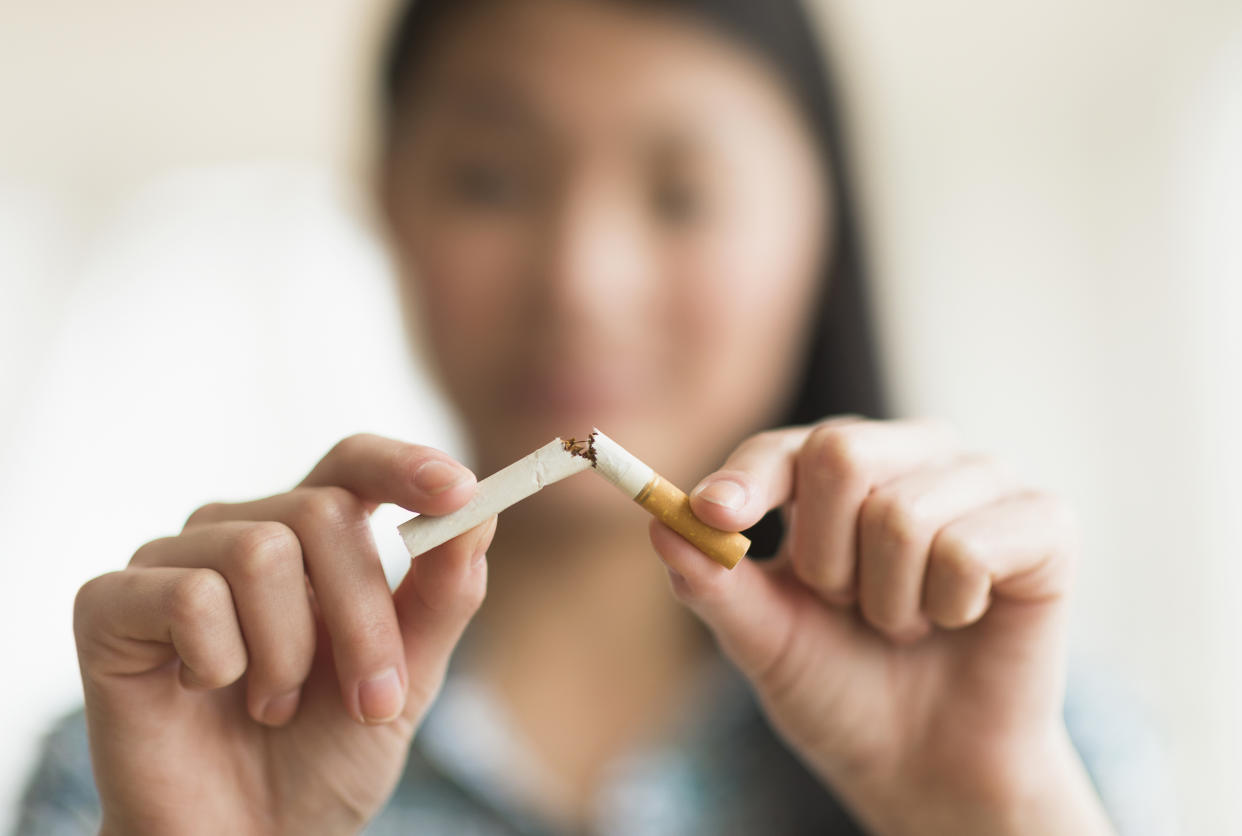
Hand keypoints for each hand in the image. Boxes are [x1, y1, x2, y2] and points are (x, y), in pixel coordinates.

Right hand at [74, 434, 494, 834]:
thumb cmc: (324, 757)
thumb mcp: (406, 680)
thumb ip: (442, 597)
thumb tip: (479, 513)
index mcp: (312, 538)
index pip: (354, 462)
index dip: (404, 466)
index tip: (459, 491)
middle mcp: (240, 531)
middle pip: (322, 512)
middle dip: (364, 618)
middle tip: (372, 703)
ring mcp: (172, 561)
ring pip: (259, 552)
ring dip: (288, 655)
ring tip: (273, 706)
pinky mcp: (109, 604)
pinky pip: (189, 596)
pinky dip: (218, 664)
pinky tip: (202, 693)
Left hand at [650, 418, 1113, 835]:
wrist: (929, 767)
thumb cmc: (844, 691)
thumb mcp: (765, 642)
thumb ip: (714, 584)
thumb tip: (658, 522)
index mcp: (841, 473)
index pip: (786, 449)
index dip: (748, 479)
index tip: (715, 514)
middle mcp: (913, 456)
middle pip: (842, 453)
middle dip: (825, 559)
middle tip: (848, 607)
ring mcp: (981, 482)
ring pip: (902, 513)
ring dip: (888, 601)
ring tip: (905, 625)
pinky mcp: (1044, 522)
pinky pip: (970, 545)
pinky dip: (950, 606)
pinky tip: (961, 621)